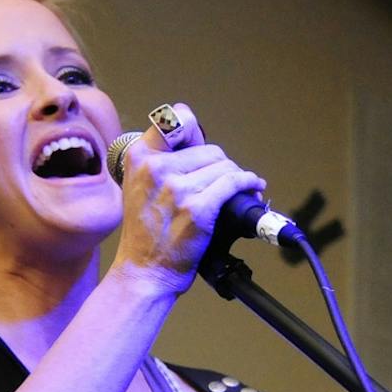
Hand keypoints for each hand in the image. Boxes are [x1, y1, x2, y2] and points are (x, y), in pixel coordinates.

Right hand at [110, 101, 266, 295]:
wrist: (144, 271)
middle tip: (222, 182)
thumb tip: (197, 143)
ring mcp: (177, 189)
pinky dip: (249, 184)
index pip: (174, 120)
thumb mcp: (138, 186)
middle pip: (209, 149)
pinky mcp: (198, 209)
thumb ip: (160, 162)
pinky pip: (234, 183)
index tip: (201, 144)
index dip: (194, 129)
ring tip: (238, 191)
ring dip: (236, 178)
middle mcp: (156, 168)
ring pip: (224, 167)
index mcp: (138, 157)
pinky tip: (253, 188)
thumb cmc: (145, 235)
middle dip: (221, 165)